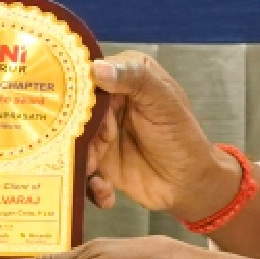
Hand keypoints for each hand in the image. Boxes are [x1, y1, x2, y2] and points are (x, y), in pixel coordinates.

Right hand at [83, 52, 234, 218]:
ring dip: (82, 158)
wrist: (189, 184)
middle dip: (76, 130)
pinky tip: (105, 190)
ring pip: (74, 140)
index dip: (77, 88)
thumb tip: (97, 68)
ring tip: (95, 170)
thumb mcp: (163, 103)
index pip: (91, 74)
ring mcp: (101, 132)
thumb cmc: (182, 137)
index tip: (70, 104)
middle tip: (85, 142)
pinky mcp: (98, 160)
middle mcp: (109, 102)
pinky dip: (90, 183)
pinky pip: (81, 168)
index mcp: (126, 76)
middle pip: (76, 109)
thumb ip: (135, 80)